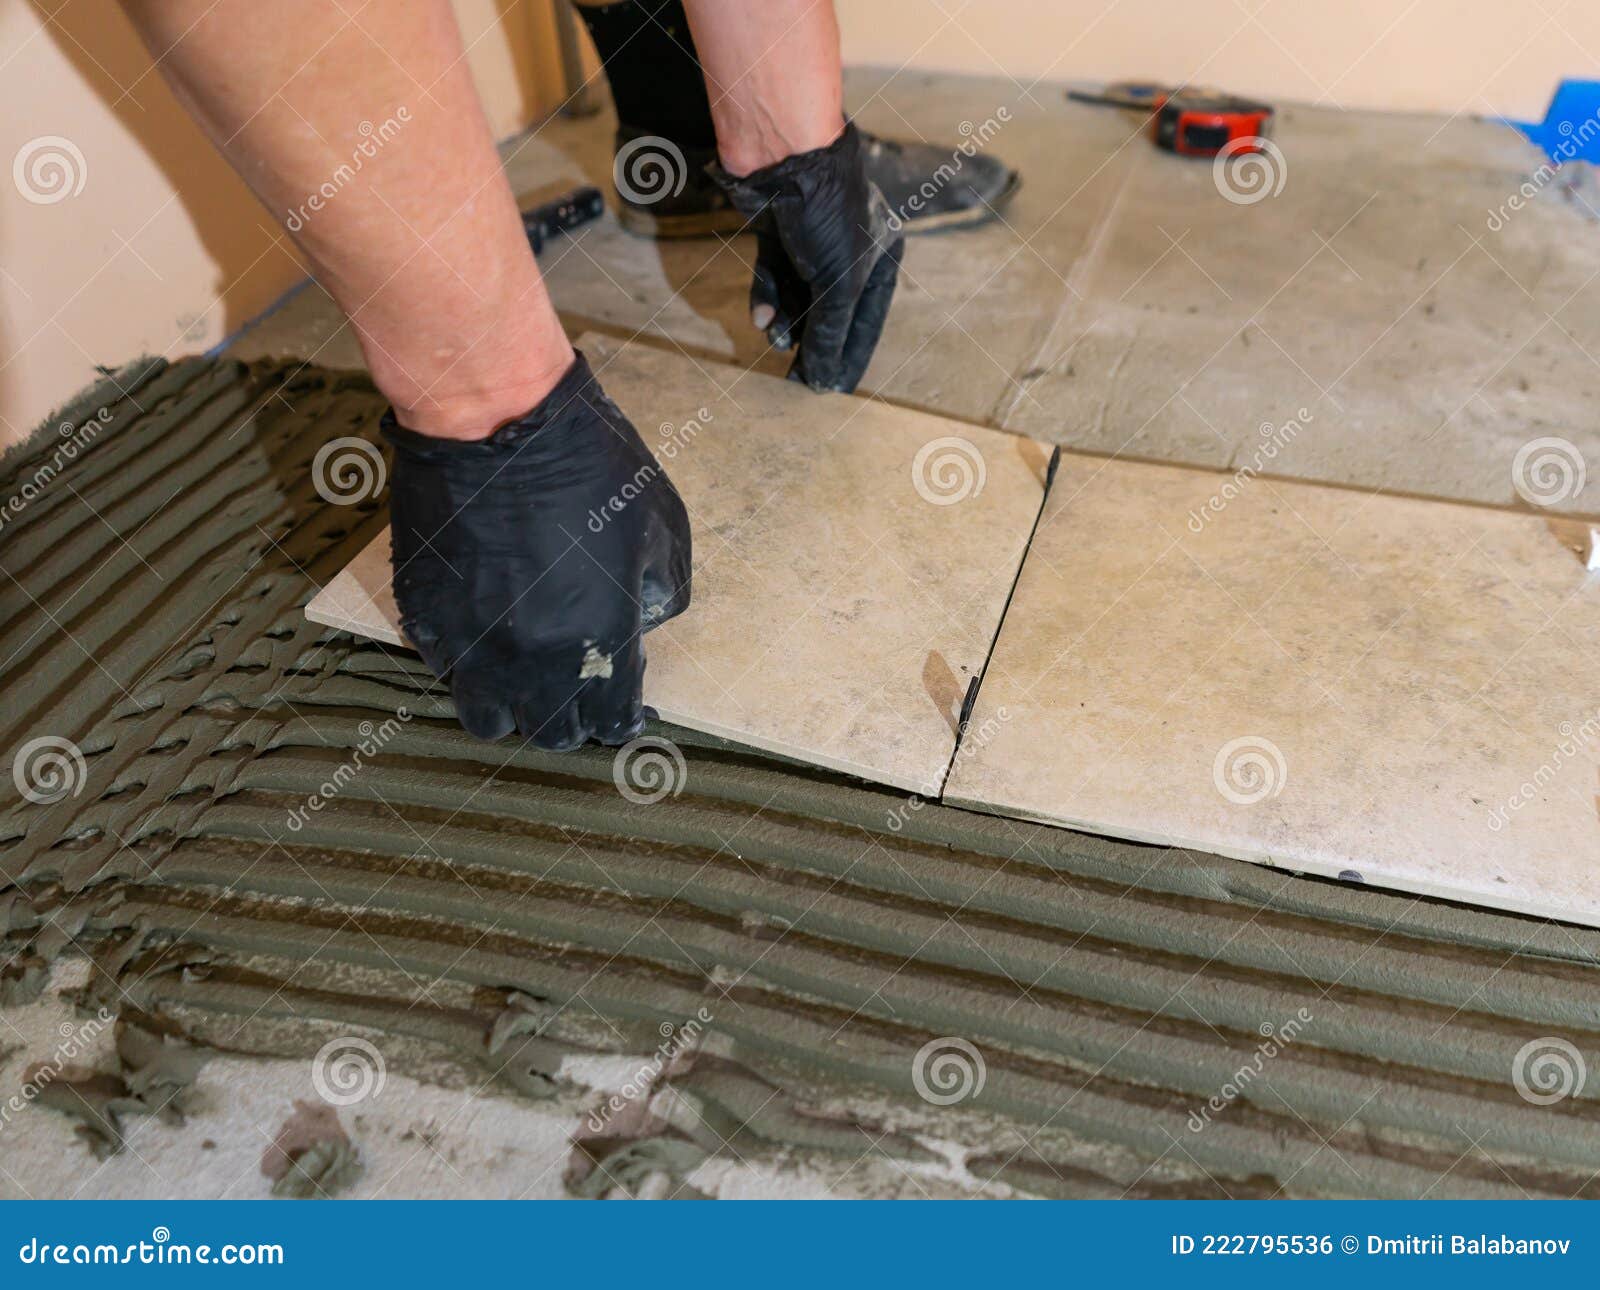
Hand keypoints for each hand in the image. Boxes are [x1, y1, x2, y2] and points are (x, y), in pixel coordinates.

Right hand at [382, 353, 691, 747]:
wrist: (494, 418)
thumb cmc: (587, 461)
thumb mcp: (662, 523)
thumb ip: (663, 590)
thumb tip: (644, 622)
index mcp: (600, 640)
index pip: (612, 722)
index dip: (619, 714)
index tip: (618, 701)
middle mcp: (533, 657)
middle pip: (549, 734)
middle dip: (566, 716)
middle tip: (572, 683)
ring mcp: (472, 642)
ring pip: (486, 718)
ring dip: (509, 704)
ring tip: (519, 668)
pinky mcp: (425, 616)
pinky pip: (444, 669)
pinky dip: (464, 662)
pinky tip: (481, 625)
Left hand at [713, 123, 903, 393]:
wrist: (785, 154)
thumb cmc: (829, 214)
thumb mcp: (839, 283)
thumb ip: (830, 333)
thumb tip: (824, 382)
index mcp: (882, 255)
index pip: (867, 319)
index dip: (850, 356)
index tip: (834, 390)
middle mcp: (850, 247)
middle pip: (830, 309)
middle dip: (813, 343)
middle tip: (797, 381)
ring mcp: (811, 238)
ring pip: (798, 294)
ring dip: (787, 321)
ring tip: (777, 343)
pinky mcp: (777, 232)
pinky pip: (774, 274)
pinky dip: (767, 296)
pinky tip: (762, 318)